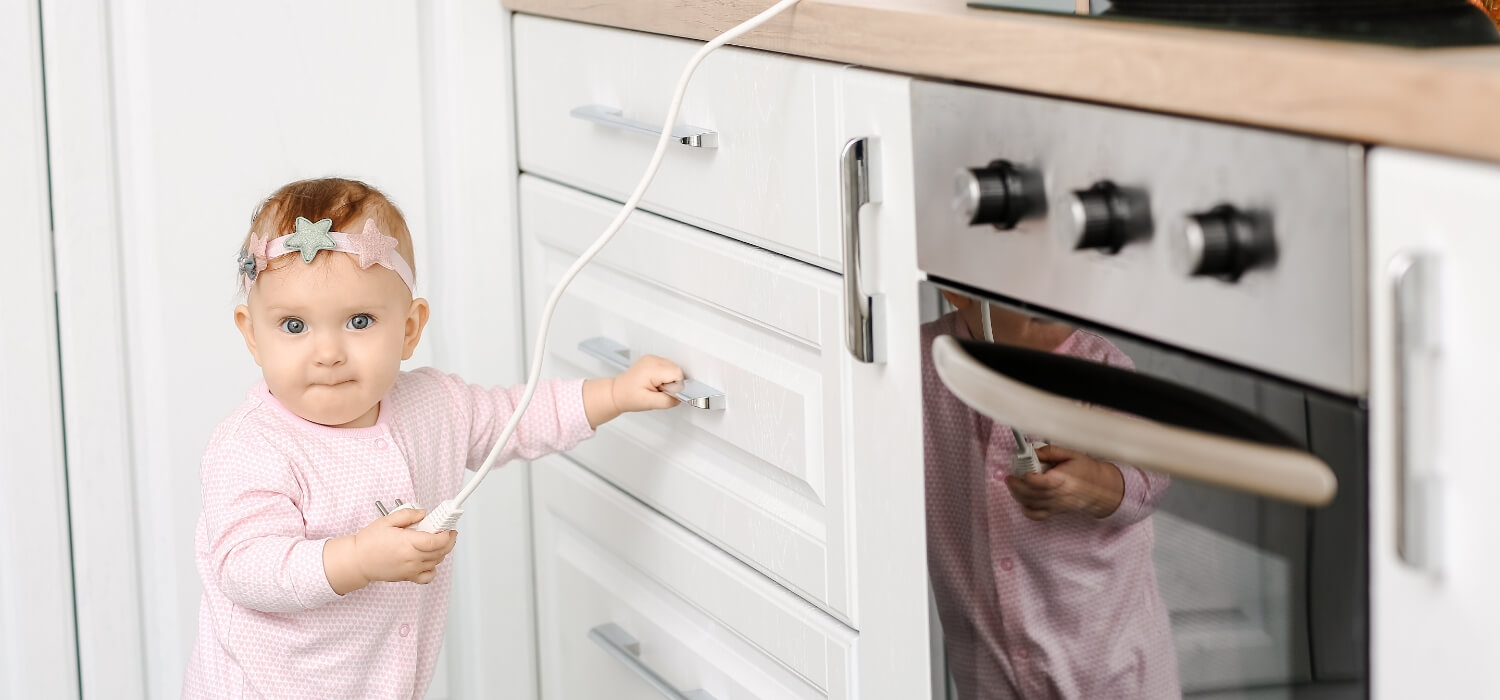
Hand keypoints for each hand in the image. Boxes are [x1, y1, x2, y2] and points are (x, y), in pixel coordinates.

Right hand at [350, 508, 457, 585]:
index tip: (448, 527)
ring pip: (437, 561)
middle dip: (448, 540)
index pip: (437, 541)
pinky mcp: (408, 577)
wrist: (358, 561)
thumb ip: (408, 514)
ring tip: (435, 541)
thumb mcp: (387, 520)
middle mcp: (412, 558)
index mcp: (408, 543)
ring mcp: (412, 569)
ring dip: (441, 551)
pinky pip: (429, 576)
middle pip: (441, 551)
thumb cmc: (369, 542)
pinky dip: (434, 568)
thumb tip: (423, 513)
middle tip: (445, 530)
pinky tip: (430, 559)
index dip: (447, 534)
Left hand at [613, 354, 684, 412]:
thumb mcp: (649, 403)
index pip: (677, 373)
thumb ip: (667, 401)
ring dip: (668, 379)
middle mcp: (652, 360)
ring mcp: (652, 358)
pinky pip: (667, 367)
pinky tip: (654, 382)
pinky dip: (664, 376)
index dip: (674, 386)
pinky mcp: (652, 360)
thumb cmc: (628, 397)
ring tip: (655, 386)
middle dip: (671, 383)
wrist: (617, 393)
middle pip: (676, 369)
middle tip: (657, 390)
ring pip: (673, 368)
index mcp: (651, 369)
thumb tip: (680, 398)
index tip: (663, 392)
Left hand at [1003, 444, 1124, 520]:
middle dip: (1017, 486)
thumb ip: (1050, 451)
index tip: (1023, 472)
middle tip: (1010, 477)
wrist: (1101, 489)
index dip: (1030, 478)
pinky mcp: (1054, 511)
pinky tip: (1022, 499)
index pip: (1044, 483)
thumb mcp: (1071, 454)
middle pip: (1033, 494)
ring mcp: (1056, 505)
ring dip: (1017, 495)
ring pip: (1031, 504)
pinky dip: (1026, 509)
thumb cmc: (1086, 470)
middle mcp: (1059, 495)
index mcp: (1064, 480)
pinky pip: (1036, 515)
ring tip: (1013, 484)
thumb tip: (1032, 452)